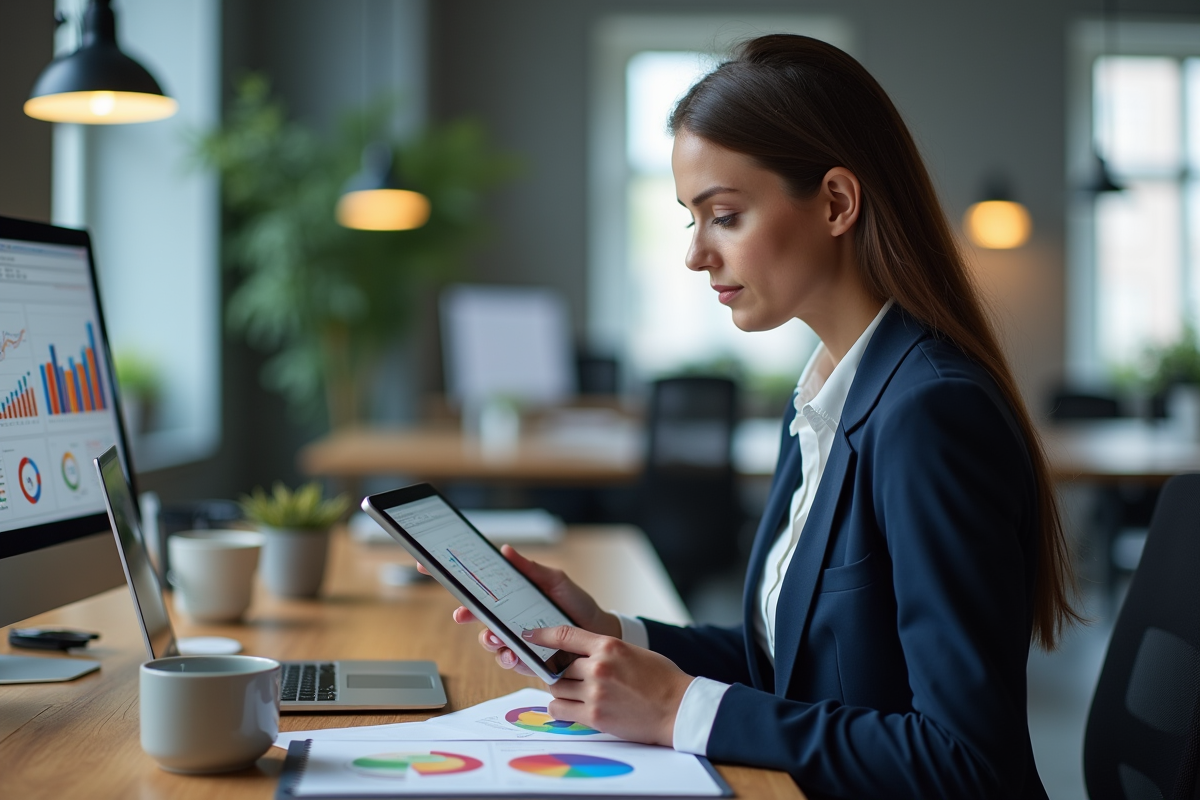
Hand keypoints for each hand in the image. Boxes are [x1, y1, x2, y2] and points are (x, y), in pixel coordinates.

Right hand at [423, 545, 620, 673]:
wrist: (599, 635)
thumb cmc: (577, 605)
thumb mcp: (556, 581)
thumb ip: (531, 569)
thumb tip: (505, 551)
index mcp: (512, 596)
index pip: (478, 586)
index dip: (453, 579)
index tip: (429, 567)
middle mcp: (509, 618)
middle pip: (476, 615)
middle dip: (464, 613)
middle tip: (461, 614)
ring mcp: (515, 639)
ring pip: (489, 641)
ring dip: (487, 639)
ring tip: (496, 637)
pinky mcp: (526, 660)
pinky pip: (509, 661)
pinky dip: (508, 657)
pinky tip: (513, 653)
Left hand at [522, 625, 692, 746]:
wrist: (679, 708)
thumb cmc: (661, 679)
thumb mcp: (631, 652)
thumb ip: (603, 651)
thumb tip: (577, 654)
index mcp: (609, 645)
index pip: (564, 634)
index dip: (542, 635)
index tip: (529, 636)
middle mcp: (598, 667)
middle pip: (557, 665)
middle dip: (556, 670)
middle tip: (561, 675)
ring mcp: (595, 692)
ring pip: (556, 688)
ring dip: (560, 690)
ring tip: (574, 693)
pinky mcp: (594, 716)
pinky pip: (560, 710)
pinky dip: (560, 709)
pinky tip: (570, 708)